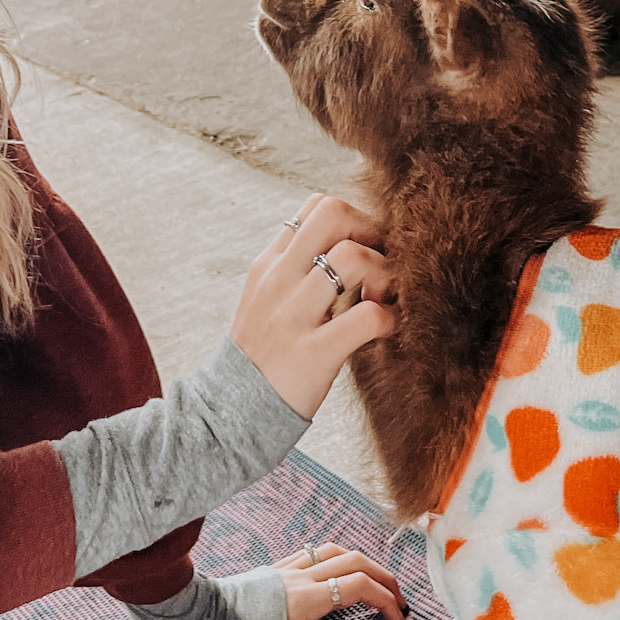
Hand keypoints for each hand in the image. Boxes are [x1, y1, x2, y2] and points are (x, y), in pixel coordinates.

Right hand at [232, 193, 393, 418]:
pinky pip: (368, 317)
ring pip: (352, 258)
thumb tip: (344, 247)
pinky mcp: (315, 353)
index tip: (366, 248)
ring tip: (385, 298)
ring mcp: (294, 316)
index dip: (353, 218)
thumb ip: (295, 270)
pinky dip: (390, 318)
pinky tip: (387, 330)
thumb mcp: (266, 299)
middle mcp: (279, 281)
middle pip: (333, 214)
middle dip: (371, 230)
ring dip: (385, 273)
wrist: (229, 412)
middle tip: (381, 264)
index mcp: (269, 265)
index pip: (315, 206)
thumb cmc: (261, 355)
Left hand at [276, 542, 408, 619]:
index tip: (397, 619)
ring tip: (374, 581)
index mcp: (307, 598)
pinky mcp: (276, 568)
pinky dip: (336, 555)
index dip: (385, 600)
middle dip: (383, 578)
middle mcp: (302, 576)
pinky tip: (338, 565)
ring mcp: (288, 568)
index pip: (359, 586)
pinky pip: (313, 551)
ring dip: (362, 562)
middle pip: (354, 562)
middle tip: (398, 600)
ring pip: (335, 551)